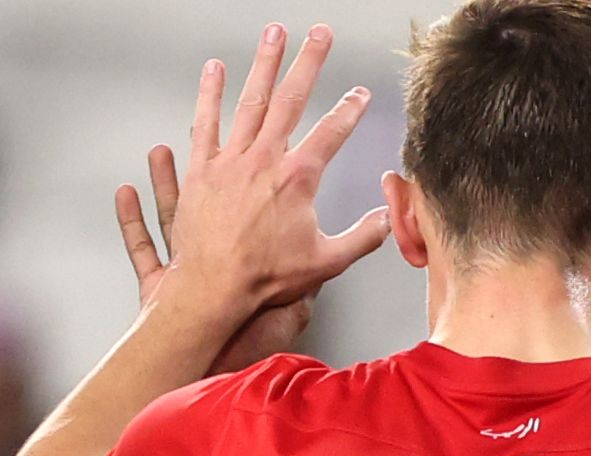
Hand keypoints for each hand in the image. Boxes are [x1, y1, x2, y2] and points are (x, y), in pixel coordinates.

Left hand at [122, 25, 385, 344]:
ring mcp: (229, 160)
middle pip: (290, 100)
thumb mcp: (327, 262)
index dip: (350, 110)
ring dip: (263, 64)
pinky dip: (210, 93)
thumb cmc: (266, 279)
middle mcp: (264, 161)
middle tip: (319, 34)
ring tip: (273, 35)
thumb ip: (363, 237)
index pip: (331, 133)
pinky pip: (205, 122)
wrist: (213, 287)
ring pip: (250, 100)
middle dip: (308, 63)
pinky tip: (215, 70)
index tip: (360, 93)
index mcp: (297, 180)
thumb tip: (389, 220)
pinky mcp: (201, 169)